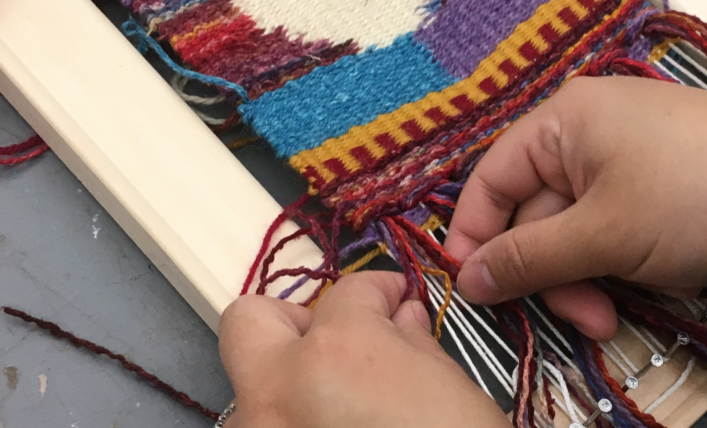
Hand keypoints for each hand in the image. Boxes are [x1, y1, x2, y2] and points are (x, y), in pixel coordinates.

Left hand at [219, 272, 509, 427]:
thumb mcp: (456, 394)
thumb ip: (416, 347)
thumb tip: (402, 321)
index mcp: (339, 350)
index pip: (351, 291)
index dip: (381, 291)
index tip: (395, 302)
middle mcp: (278, 390)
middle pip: (250, 321)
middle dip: (293, 321)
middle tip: (337, 340)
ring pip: (252, 393)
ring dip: (292, 391)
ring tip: (342, 415)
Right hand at [445, 77, 706, 340]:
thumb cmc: (698, 197)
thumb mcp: (604, 234)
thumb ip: (528, 259)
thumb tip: (464, 278)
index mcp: (562, 121)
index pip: (490, 179)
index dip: (474, 236)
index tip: (471, 291)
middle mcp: (587, 132)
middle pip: (536, 212)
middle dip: (553, 272)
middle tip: (583, 318)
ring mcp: (626, 160)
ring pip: (576, 229)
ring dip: (587, 277)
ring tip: (616, 314)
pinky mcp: (659, 186)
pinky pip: (613, 229)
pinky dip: (619, 263)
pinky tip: (648, 285)